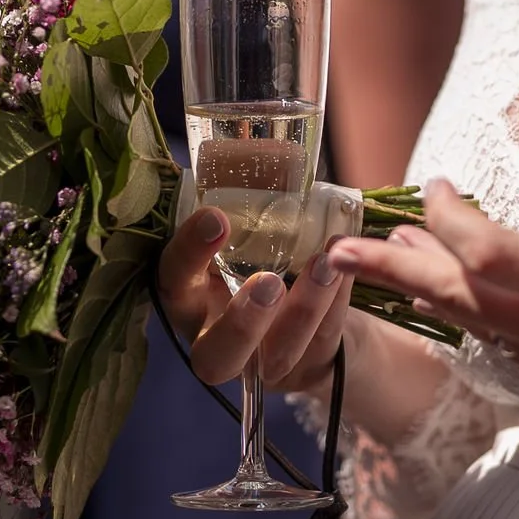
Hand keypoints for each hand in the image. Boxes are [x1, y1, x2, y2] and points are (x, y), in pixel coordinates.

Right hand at [157, 205, 355, 393]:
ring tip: (324, 265)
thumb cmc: (258, 256)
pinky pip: (322, 341)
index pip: (174, 281)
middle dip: (242, 322)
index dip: (189, 254)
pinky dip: (336, 303)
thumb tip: (243, 151)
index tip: (216, 218)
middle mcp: (218, 339)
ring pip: (279, 355)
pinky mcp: (307, 367)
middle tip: (268, 282)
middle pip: (216, 357)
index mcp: (190, 299)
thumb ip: (237, 209)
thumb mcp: (239, 235)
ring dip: (303, 310)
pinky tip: (344, 269)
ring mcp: (264, 363)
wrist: (305, 303)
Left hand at [326, 181, 518, 400]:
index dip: (448, 219)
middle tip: (339, 247)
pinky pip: (497, 343)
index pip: (488, 253)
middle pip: (456, 297)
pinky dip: (464, 312)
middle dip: (393, 268)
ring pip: (469, 324)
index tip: (434, 188)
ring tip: (375, 259)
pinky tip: (442, 293)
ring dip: (420, 289)